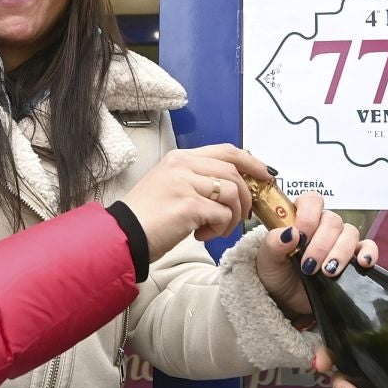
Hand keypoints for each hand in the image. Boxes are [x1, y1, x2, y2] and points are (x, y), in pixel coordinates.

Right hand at [119, 144, 270, 259]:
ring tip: (217, 230)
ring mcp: (185, 183)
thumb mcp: (169, 187)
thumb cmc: (145, 218)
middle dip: (246, 196)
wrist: (122, 236)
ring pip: (232, 193)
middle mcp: (183, 165)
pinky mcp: (189, 205)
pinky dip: (220, 229)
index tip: (265, 175)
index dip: (251, 162)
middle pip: (233, 172)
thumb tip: (230, 187)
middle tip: (243, 216)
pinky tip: (202, 235)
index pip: (225, 151)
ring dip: (233, 217)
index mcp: (179, 158)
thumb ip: (196, 180)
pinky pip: (223, 215)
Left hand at [256, 192, 377, 316]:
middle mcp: (322, 225)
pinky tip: (363, 263)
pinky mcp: (353, 258)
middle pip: (332, 221)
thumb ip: (273, 244)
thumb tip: (290, 233)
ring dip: (340, 252)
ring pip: (350, 233)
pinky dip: (369, 253)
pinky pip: (368, 247)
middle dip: (321, 244)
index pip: (312, 201)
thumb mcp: (266, 259)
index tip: (300, 238)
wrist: (285, 298)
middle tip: (309, 266)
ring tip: (328, 272)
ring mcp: (339, 241)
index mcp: (301, 217)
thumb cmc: (275, 272)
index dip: (308, 216)